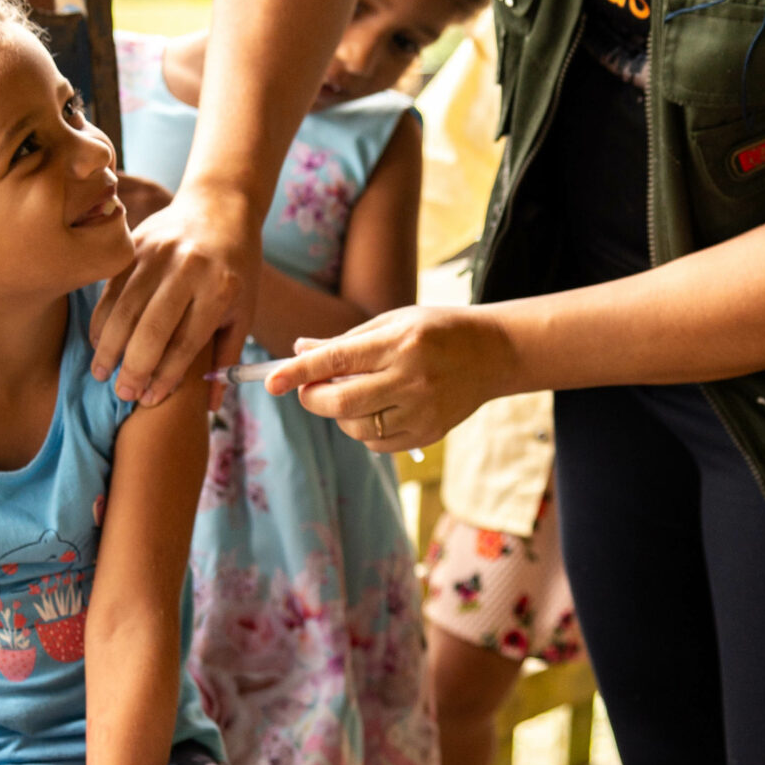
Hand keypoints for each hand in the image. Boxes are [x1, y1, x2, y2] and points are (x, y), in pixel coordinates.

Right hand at [89, 180, 260, 405]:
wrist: (220, 207)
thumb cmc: (236, 268)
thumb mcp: (243, 310)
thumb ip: (226, 357)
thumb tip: (210, 407)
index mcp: (219, 288)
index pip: (186, 342)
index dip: (166, 376)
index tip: (151, 400)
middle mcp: (187, 268)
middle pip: (151, 328)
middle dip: (133, 367)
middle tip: (123, 394)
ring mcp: (157, 253)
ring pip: (123, 309)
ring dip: (109, 346)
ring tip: (102, 373)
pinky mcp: (134, 243)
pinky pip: (111, 288)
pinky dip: (102, 318)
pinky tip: (99, 342)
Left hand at [264, 303, 514, 449]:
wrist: (493, 353)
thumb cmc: (437, 331)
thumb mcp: (393, 322)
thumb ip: (346, 341)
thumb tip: (299, 351)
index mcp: (399, 342)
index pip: (337, 360)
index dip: (299, 372)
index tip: (271, 382)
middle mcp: (411, 378)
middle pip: (342, 402)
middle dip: (314, 399)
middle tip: (308, 390)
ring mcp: (422, 410)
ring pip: (357, 427)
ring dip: (340, 415)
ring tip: (352, 394)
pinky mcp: (429, 433)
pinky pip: (378, 443)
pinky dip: (364, 430)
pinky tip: (375, 410)